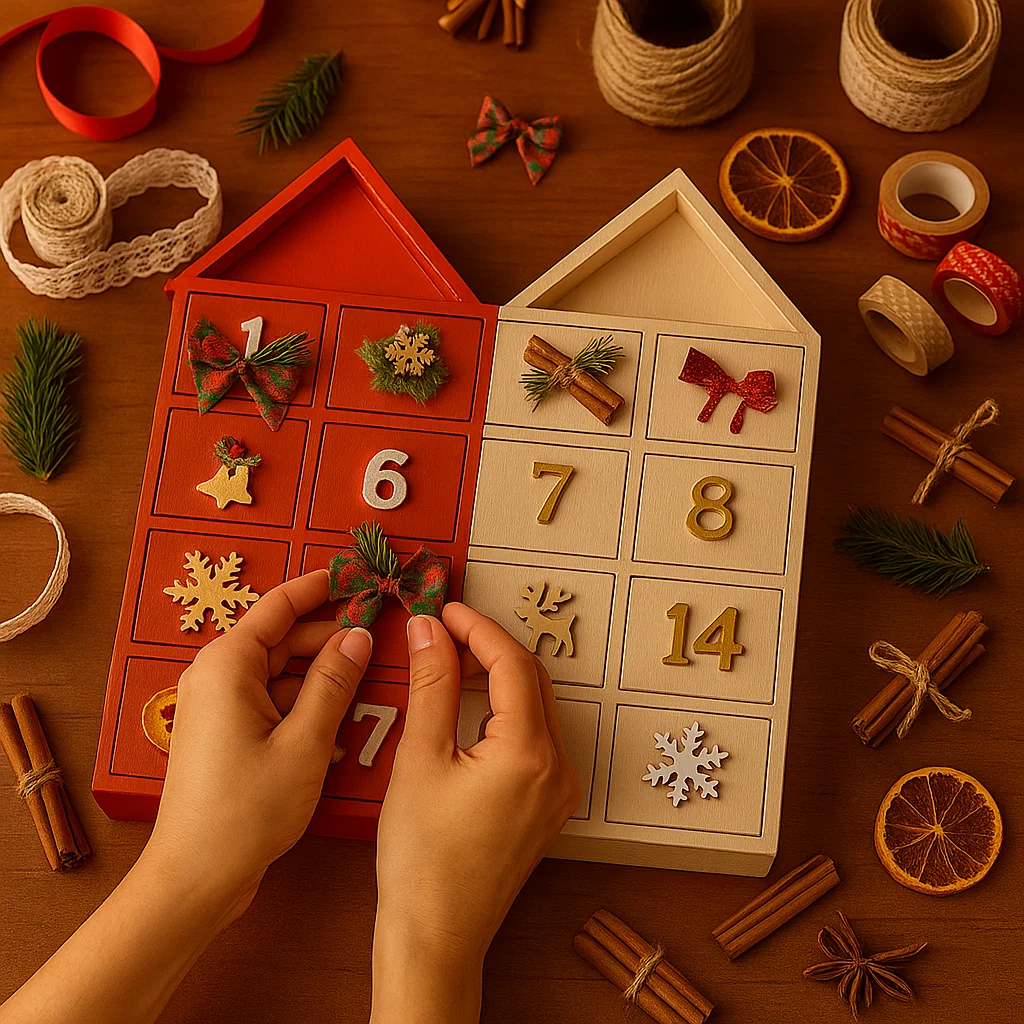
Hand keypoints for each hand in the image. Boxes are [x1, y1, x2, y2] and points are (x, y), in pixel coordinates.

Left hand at [145, 569, 371, 916]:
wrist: (196, 877)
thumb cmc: (248, 809)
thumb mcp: (305, 742)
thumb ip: (334, 682)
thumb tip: (359, 636)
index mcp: (228, 665)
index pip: (279, 606)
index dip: (320, 588)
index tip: (357, 577)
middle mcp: (216, 676)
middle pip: (282, 639)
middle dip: (329, 637)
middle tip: (380, 637)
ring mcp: (218, 706)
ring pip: (280, 673)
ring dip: (321, 676)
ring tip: (369, 684)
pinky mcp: (224, 733)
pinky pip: (271, 701)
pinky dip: (304, 704)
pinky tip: (340, 723)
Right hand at [371, 604, 579, 1022]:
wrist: (435, 936)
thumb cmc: (421, 859)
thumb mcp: (419, 759)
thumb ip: (430, 684)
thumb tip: (428, 630)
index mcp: (530, 753)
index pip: (512, 664)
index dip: (477, 628)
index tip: (443, 609)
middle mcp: (558, 768)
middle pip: (532, 680)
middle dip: (490, 648)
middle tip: (444, 630)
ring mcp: (559, 789)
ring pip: (537, 707)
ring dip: (500, 677)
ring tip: (452, 660)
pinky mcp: (549, 805)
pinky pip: (537, 737)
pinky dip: (506, 711)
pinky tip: (472, 707)